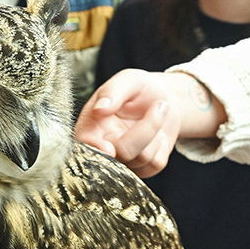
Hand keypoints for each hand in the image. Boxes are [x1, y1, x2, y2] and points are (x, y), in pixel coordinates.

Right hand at [75, 70, 221, 177]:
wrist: (164, 100)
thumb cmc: (141, 89)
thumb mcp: (128, 80)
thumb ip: (112, 91)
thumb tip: (99, 109)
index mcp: (91, 126)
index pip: (85, 144)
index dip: (95, 149)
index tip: (109, 148)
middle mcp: (104, 147)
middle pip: (121, 153)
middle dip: (145, 130)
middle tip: (160, 104)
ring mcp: (123, 161)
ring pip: (142, 159)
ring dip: (157, 132)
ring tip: (158, 111)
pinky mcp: (143, 168)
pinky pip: (155, 164)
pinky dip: (163, 145)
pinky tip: (158, 132)